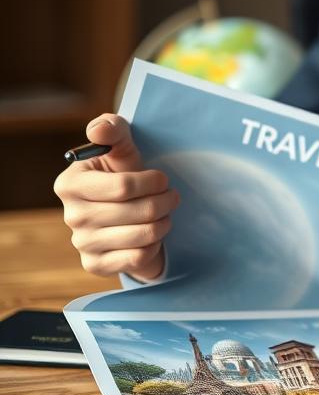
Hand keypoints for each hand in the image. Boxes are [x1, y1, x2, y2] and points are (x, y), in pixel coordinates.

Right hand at [54, 114, 178, 280]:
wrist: (127, 216)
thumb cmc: (124, 175)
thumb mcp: (122, 149)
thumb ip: (113, 130)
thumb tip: (98, 130)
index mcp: (70, 184)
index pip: (124, 186)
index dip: (154, 182)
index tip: (162, 179)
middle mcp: (71, 215)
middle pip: (140, 211)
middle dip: (165, 202)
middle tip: (171, 197)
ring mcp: (81, 243)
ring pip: (144, 234)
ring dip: (163, 222)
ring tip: (163, 214)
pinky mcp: (95, 265)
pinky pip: (139, 257)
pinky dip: (154, 245)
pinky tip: (150, 236)